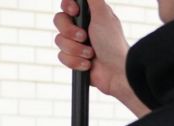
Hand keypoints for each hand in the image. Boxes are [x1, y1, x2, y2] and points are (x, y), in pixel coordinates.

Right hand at [55, 0, 148, 116]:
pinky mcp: (73, 58)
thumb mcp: (103, 15)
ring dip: (75, 49)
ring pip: (59, 41)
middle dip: (70, 32)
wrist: (114, 71)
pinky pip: (61, 57)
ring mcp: (76, 43)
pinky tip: (87, 64)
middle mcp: (81, 27)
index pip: (67, 5)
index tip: (74, 11)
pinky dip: (75, 61)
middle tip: (84, 36)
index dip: (67, 7)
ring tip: (90, 54)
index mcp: (90, 15)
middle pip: (59, 21)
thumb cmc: (112, 43)